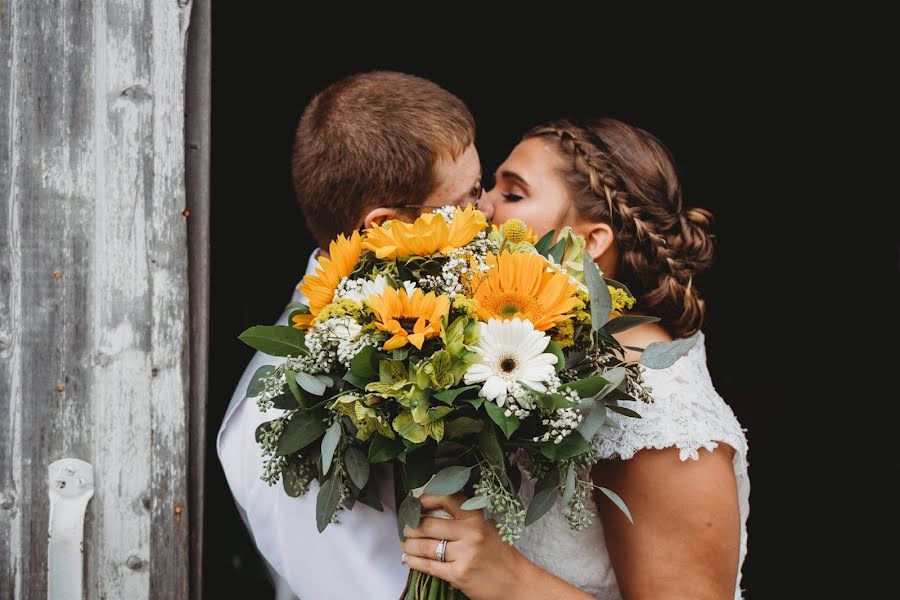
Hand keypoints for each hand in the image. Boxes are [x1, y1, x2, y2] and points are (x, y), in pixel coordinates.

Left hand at [400, 493, 529, 599]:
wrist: (515, 581)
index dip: (425, 499)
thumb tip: (429, 510)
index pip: (445, 498)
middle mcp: (470, 532)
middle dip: (411, 527)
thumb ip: (463, 517)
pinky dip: (414, 562)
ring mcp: (464, 554)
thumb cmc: (499, 552)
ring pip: (425, 546)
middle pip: (429, 524)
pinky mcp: (459, 574)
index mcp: (476, 516)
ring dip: (410, 545)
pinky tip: (408, 559)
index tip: (415, 504)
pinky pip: (429, 566)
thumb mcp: (486, 526)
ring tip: (406, 544)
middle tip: (406, 528)